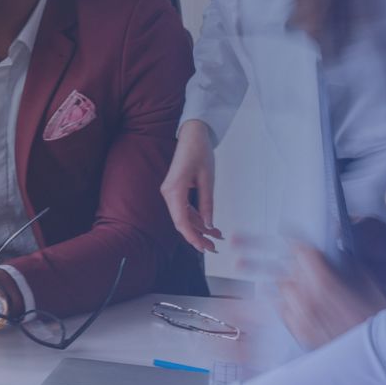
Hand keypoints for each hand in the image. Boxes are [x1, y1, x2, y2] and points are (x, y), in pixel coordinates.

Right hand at [161, 120, 221, 251]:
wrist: (192, 136)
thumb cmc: (199, 153)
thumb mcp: (208, 179)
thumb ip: (207, 203)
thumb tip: (209, 225)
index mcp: (174, 190)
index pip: (181, 221)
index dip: (192, 237)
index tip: (204, 248)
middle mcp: (168, 193)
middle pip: (181, 222)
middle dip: (197, 236)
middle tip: (214, 247)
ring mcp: (170, 193)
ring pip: (183, 218)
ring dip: (199, 228)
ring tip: (216, 237)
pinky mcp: (175, 191)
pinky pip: (184, 210)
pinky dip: (196, 218)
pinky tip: (209, 226)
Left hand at [276, 243, 385, 349]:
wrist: (381, 357)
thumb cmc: (380, 321)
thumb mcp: (370, 285)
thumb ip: (346, 265)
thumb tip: (333, 254)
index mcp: (325, 285)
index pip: (300, 253)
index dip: (305, 247)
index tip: (308, 247)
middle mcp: (308, 303)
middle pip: (289, 271)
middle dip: (300, 266)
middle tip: (313, 269)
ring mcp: (301, 321)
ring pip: (284, 291)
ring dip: (294, 285)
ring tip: (310, 288)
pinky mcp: (300, 336)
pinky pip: (284, 312)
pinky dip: (291, 305)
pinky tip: (306, 306)